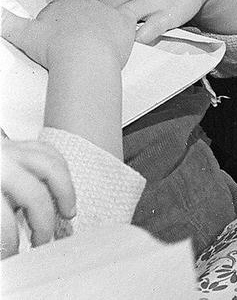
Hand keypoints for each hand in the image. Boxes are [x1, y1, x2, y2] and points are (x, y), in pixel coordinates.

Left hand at [1, 139, 75, 255]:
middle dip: (41, 224)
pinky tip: (62, 185)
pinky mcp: (17, 143)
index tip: (10, 256)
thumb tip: (2, 247)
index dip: (8, 244)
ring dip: (64, 193)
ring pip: (51, 168)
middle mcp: (1, 164)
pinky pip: (49, 152)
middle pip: (35, 195)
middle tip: (39, 242)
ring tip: (67, 213)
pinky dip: (61, 169)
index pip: (3, 221)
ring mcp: (11, 150)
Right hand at [2, 0, 134, 71]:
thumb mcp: (23, 34)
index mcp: (63, 5)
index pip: (61, 10)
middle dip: (80, 24)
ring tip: (96, 44)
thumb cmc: (53, 48)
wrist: (82, 57)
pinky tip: (121, 38)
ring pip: (107, 14)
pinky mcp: (126, 21)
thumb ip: (6, 23)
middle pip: (84, 12)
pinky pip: (129, 20)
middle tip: (76, 44)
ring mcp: (108, 10)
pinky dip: (125, 28)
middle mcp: (87, 3)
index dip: (58, 25)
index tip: (56, 38)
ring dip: (103, 25)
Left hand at [79, 0, 228, 44]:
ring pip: (119, 23)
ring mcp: (151, 1)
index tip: (74, 24)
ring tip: (102, 45)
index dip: (77, 13)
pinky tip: (127, 45)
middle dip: (89, 27)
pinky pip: (143, 35)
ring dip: (109, 35)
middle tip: (82, 39)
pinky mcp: (166, 16)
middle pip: (100, 13)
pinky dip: (132, 42)